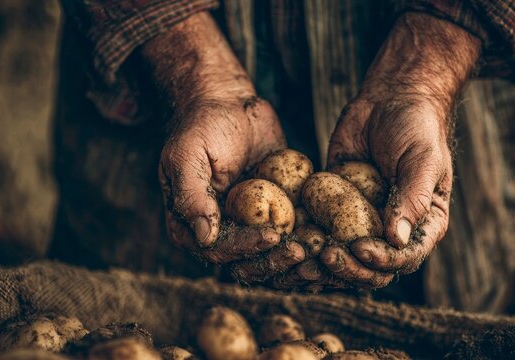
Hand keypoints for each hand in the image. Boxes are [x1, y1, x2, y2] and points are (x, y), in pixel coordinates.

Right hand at [143, 13, 304, 272]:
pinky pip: (290, 234)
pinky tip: (327, 235)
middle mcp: (219, 232)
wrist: (229, 103)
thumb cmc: (202, 126)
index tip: (271, 235)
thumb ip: (191, 197)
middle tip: (301, 250)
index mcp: (191, 225)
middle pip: (247, 262)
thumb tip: (204, 238)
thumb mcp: (187, 157)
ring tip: (317, 248)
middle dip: (275, 261)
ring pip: (271, 255)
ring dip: (293, 258)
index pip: (219, 251)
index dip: (245, 248)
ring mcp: (247, 225)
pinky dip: (307, 239)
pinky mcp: (273, 214)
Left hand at [322, 13, 480, 287]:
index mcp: (422, 225)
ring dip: (322, 264)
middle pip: (370, 267)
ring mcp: (362, 221)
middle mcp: (391, 230)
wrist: (390, 98)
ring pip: (342, 255)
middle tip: (324, 256)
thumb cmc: (417, 128)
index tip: (359, 249)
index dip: (382, 261)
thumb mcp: (423, 161)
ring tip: (301, 257)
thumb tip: (396, 239)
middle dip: (347, 268)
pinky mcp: (335, 208)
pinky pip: (320, 229)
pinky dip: (305, 238)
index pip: (403, 258)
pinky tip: (288, 238)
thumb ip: (413, 199)